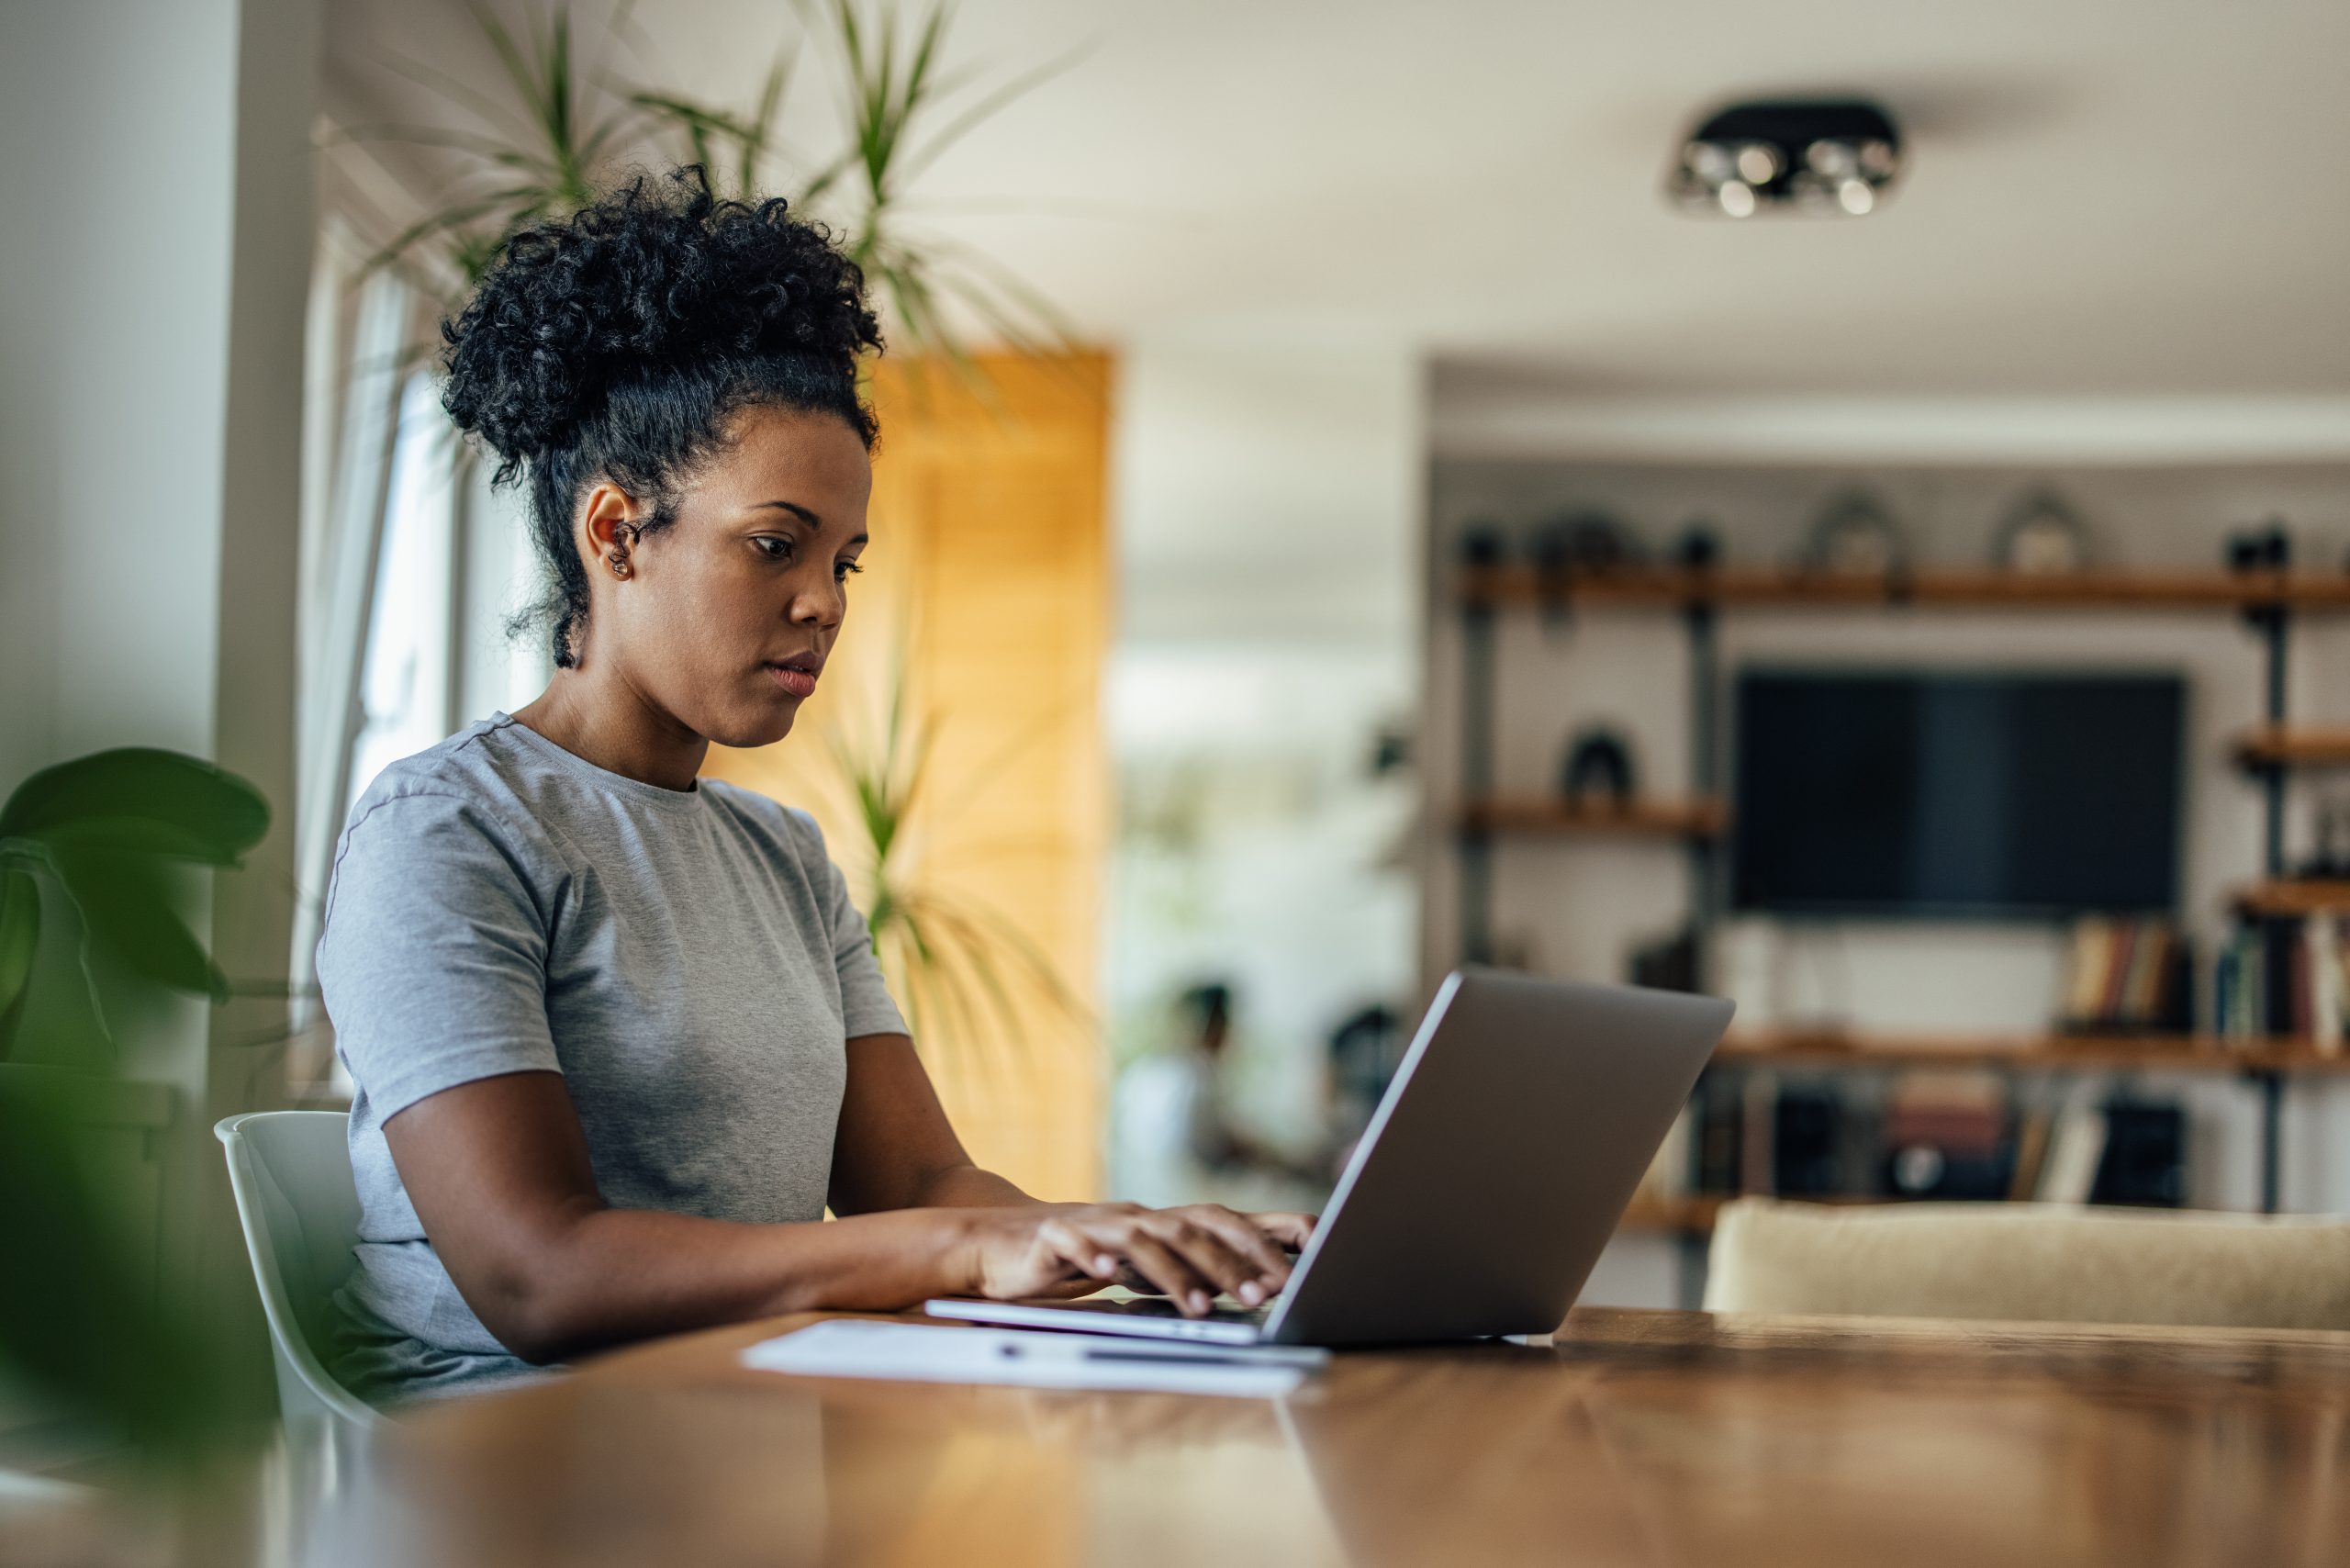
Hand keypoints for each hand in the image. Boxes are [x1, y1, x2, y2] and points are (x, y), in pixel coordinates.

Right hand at [958, 1203, 1317, 1317]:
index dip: (1269, 1229)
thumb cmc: (1080, 1257)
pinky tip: (1106, 1269)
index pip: (1226, 1219)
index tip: (1316, 1247)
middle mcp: (1137, 1216)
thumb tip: (1257, 1284)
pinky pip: (1074, 1241)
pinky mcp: (1053, 1237)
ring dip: (1175, 1272)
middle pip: (1194, 1227)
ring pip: (1143, 1239)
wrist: (997, 1243)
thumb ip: (1190, 1267)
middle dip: (1235, 1260)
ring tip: (1201, 1307)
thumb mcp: (1141, 1264)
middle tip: (1268, 1293)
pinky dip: (1092, 1254)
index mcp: (1162, 1223)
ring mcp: (1096, 1223)